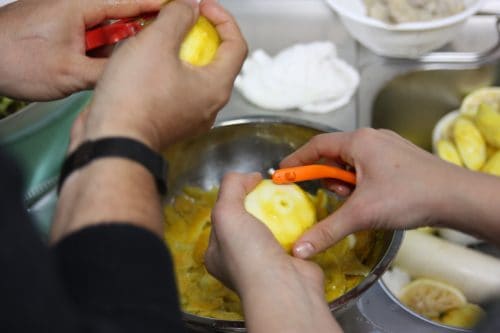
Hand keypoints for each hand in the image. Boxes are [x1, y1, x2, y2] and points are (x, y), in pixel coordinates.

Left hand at [0, 0, 163, 100]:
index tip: (182, 8)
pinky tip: (106, 66)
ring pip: (106, 29)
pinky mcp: (59, 29)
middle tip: (163, 46)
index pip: (130, 1)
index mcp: (80, 6)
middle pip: (121, 16)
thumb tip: (135, 74)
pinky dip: (103, 50)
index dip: (158, 5)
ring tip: (134, 61)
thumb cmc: (12, 59)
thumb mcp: (70, 73)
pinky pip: (91, 38)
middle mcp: (75, 6)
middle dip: (141, 30)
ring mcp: (66, 17)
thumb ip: (108, 72)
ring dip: (120, 44)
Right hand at [52, 0, 245, 241]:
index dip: (224, 19)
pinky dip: (167, 71)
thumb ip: (178, 17)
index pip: (237, 45)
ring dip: (179, 52)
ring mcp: (189, 116)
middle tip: (179, 19)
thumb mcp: (157, 43)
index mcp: (216, 87)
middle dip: (199, 34)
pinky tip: (144, 62)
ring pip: (193, 76)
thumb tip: (188, 9)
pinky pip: (176, 90)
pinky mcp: (170, 122)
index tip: (204, 7)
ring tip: (157, 38)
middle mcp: (208, 105)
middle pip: (215, 61)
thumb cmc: (135, 98)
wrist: (112, 141)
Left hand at [205, 172, 323, 294]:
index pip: (222, 216)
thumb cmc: (248, 254)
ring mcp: (266, 262)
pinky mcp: (290, 262)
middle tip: (272, 190)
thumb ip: (231, 187)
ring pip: (273, 228)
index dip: (234, 196)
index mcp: (217, 253)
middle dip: (260, 204)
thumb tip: (249, 176)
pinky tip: (303, 214)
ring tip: (289, 198)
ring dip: (281, 214)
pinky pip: (294, 236)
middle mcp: (239, 260)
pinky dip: (299, 225)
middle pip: (249, 220)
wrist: (284, 288)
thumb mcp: (226, 212)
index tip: (251, 182)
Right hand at [280, 128, 483, 258]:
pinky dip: (362, 183)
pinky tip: (372, 199)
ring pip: (352, 163)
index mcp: (358, 141)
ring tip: (358, 201)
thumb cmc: (409, 195)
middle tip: (333, 196)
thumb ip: (327, 230)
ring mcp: (386, 147)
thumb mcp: (361, 213)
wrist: (456, 197)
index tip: (282, 173)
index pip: (315, 146)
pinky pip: (368, 167)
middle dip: (329, 178)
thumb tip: (300, 249)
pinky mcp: (397, 158)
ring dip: (347, 183)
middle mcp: (371, 138)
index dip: (296, 160)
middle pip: (334, 155)